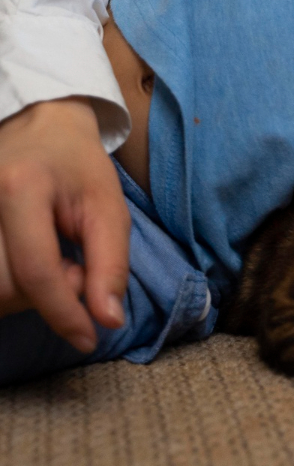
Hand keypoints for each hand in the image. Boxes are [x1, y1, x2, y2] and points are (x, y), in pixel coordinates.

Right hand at [0, 98, 129, 350]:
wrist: (37, 126)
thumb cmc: (78, 166)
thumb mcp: (108, 208)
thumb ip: (110, 264)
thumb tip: (107, 321)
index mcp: (21, 188)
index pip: (35, 271)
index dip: (64, 312)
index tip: (89, 338)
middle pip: (3, 286)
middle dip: (45, 298)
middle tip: (76, 272)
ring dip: (25, 295)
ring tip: (55, 265)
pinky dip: (9, 285)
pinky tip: (30, 265)